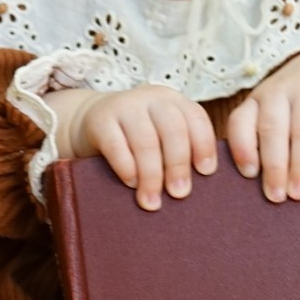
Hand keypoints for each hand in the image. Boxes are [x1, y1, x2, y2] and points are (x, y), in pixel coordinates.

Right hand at [53, 85, 215, 210]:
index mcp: (174, 101)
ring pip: (145, 141)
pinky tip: (132, 184)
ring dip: (152, 175)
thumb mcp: (162, 134)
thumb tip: (196, 189)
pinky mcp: (99, 119)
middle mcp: (152, 98)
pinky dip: (126, 168)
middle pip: (173, 130)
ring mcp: (124, 106)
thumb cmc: (137, 137)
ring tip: (152, 201)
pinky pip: (116, 145)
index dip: (204, 145)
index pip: (196, 118)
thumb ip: (180, 150)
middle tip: (179, 194)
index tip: (206, 173)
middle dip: (178, 165)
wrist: (93, 119)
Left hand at [228, 47, 299, 202]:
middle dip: (274, 166)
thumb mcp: (270, 113)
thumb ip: (263, 141)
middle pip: (273, 130)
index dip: (243, 147)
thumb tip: (264, 188)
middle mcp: (280, 93)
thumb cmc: (290, 107)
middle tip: (276, 197)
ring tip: (299, 194)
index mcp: (256, 101)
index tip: (249, 174)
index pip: (241, 121)